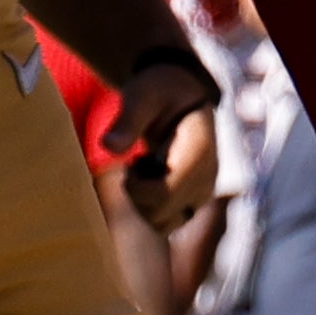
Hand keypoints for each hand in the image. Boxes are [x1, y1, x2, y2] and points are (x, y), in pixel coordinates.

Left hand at [122, 87, 220, 235]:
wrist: (182, 93)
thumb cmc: (159, 90)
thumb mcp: (141, 95)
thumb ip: (127, 120)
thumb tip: (108, 146)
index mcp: (200, 152)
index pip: (166, 194)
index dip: (137, 189)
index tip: (130, 164)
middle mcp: (207, 177)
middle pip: (161, 213)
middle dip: (136, 194)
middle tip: (134, 163)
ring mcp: (203, 191)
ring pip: (163, 223)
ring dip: (142, 204)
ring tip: (144, 171)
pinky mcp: (195, 200)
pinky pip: (167, 222)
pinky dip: (150, 209)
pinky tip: (151, 182)